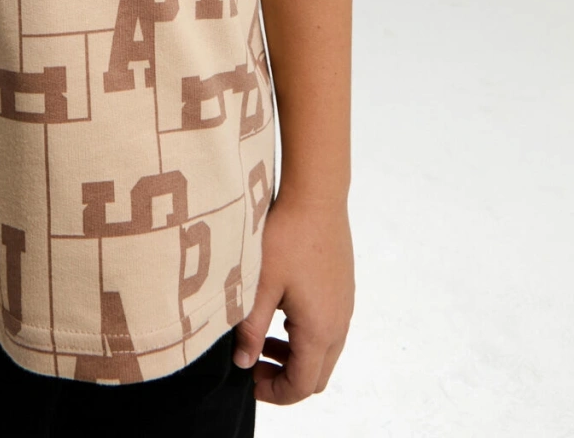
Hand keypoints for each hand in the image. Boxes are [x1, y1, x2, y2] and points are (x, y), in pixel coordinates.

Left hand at [231, 192, 354, 403]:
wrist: (316, 194)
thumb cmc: (287, 236)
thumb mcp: (260, 284)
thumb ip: (251, 329)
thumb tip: (242, 363)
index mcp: (320, 329)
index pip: (302, 385)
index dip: (275, 393)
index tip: (249, 382)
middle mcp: (339, 323)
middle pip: (317, 374)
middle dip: (285, 378)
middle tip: (253, 362)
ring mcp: (345, 305)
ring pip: (325, 351)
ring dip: (295, 355)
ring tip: (263, 338)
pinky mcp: (343, 288)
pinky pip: (329, 327)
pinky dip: (306, 334)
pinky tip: (281, 308)